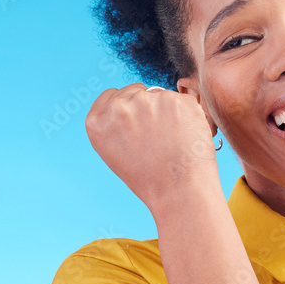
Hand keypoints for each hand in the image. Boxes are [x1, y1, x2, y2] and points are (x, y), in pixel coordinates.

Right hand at [84, 84, 220, 211]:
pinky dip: (187, 115)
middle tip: (159, 138)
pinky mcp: (174, 100)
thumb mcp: (116, 153)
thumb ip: (115, 124)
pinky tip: (186, 137)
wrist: (179, 191)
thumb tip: (130, 103)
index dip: (127, 108)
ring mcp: (147, 100)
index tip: (138, 125)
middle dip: (147, 108)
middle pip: (135, 91)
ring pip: (160, 96)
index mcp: (97, 121)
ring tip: (172, 141)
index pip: (111, 96)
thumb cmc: (151, 180)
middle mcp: (118, 107)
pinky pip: (182, 102)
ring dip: (168, 111)